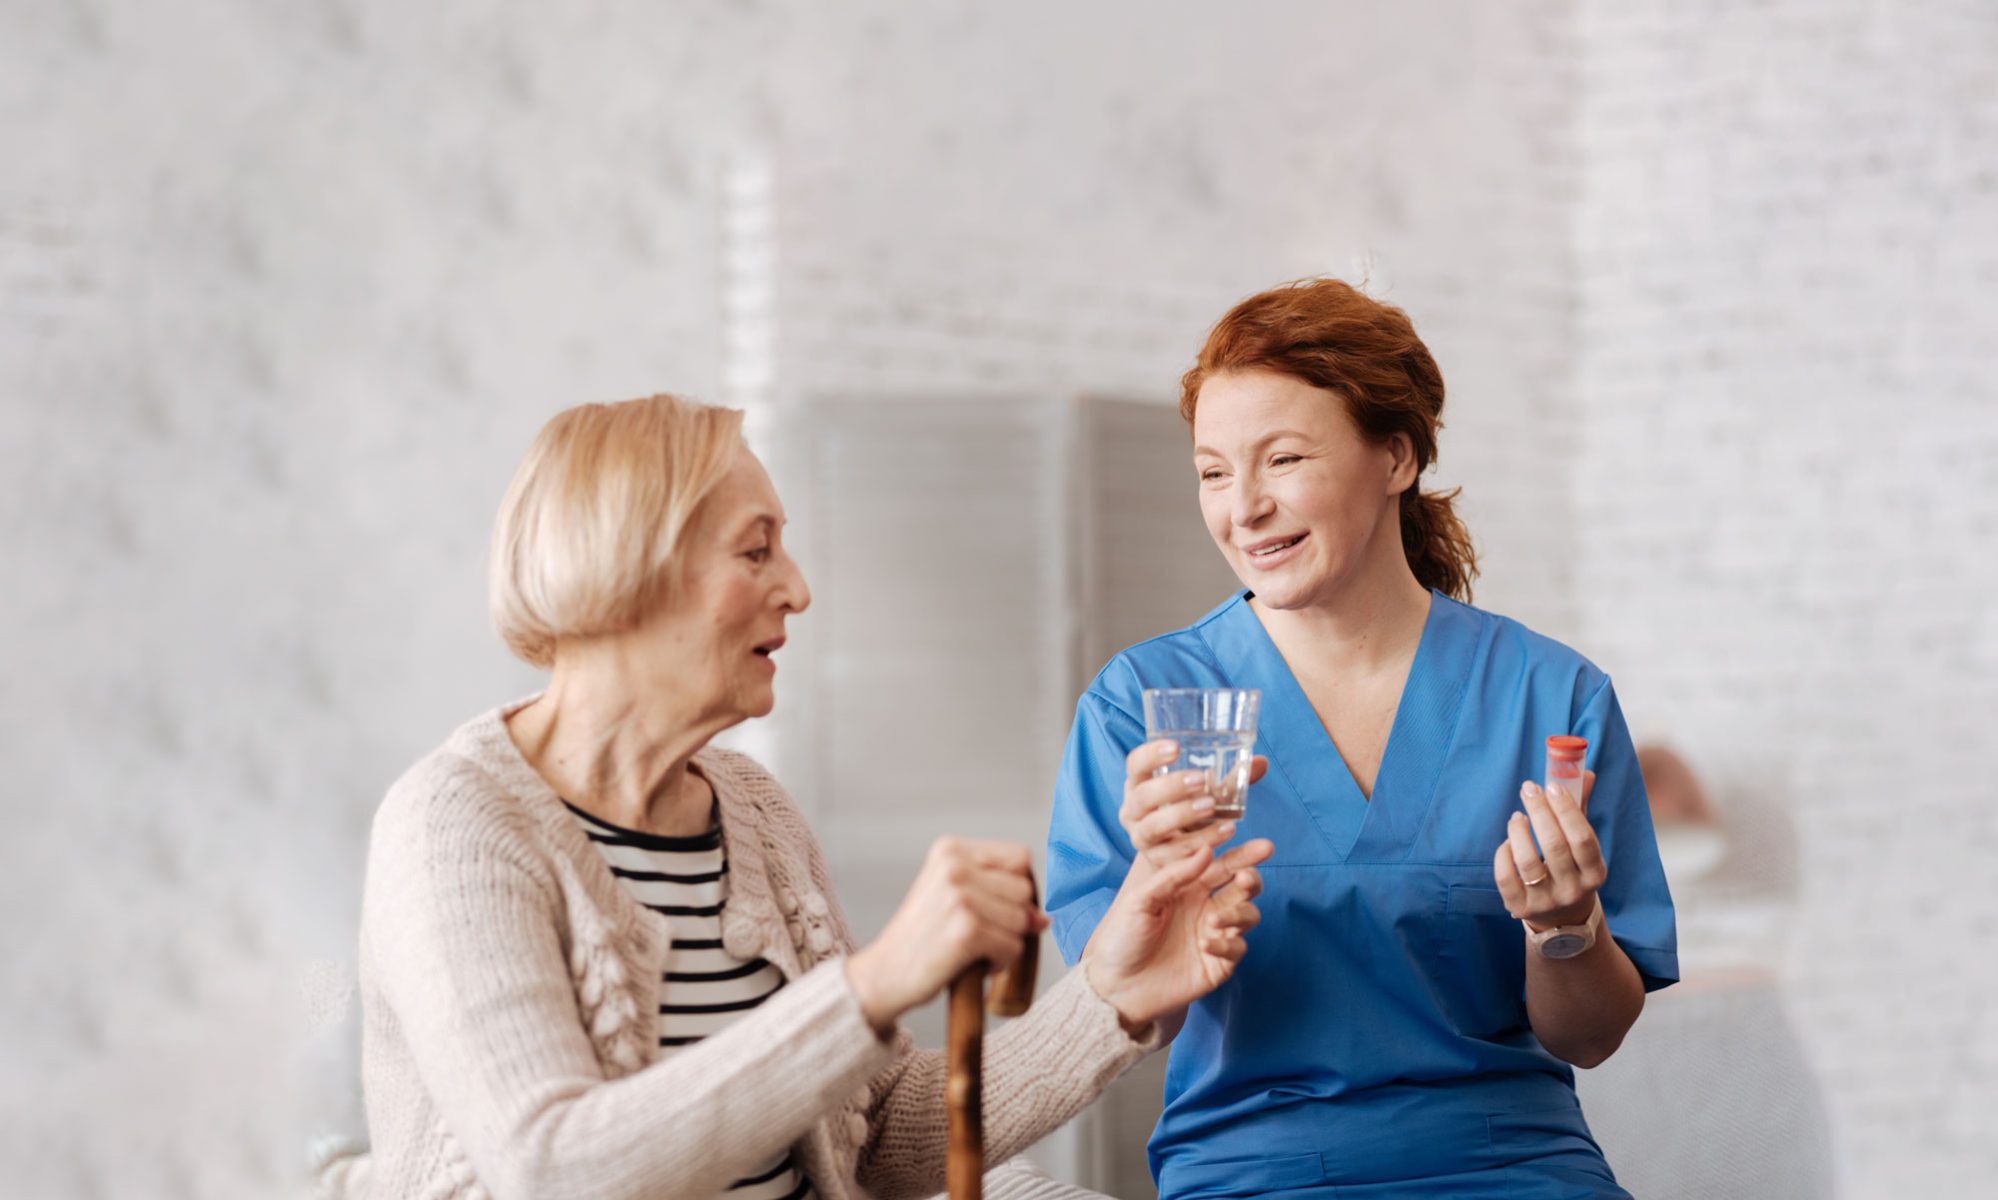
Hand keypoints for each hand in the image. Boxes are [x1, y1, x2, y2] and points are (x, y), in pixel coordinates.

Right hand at [845, 837, 1046, 1034]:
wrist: (884, 974)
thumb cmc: (922, 938)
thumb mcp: (952, 899)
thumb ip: (997, 895)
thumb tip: (1043, 917)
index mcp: (950, 849)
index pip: (1020, 857)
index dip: (1018, 887)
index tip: (998, 909)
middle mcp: (954, 866)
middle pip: (1024, 890)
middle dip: (1012, 919)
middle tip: (979, 935)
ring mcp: (960, 897)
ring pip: (1022, 920)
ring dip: (1006, 943)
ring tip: (974, 950)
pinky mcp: (966, 930)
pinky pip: (1013, 947)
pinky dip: (1001, 964)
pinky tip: (974, 965)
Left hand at [1083, 826, 1273, 1031]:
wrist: (1116, 985)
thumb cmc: (1124, 938)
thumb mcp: (1141, 899)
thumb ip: (1173, 875)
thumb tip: (1206, 850)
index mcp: (1188, 887)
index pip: (1221, 865)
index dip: (1241, 854)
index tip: (1259, 844)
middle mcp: (1206, 907)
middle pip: (1242, 886)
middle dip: (1251, 877)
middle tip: (1247, 876)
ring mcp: (1215, 935)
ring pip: (1248, 915)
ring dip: (1239, 912)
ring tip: (1215, 919)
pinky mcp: (1219, 963)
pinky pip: (1237, 948)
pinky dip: (1226, 944)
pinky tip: (1206, 944)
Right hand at [1119, 739, 1269, 867]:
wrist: (1175, 849)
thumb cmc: (1188, 808)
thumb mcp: (1203, 792)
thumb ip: (1227, 779)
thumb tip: (1260, 762)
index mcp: (1139, 784)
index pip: (1135, 764)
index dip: (1151, 754)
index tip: (1176, 747)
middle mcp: (1132, 810)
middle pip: (1143, 797)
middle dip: (1171, 787)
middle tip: (1200, 779)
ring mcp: (1141, 837)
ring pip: (1154, 827)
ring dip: (1183, 816)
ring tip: (1213, 807)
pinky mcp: (1155, 861)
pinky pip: (1174, 854)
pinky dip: (1199, 843)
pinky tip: (1223, 832)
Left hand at [1493, 769, 1602, 929]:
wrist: (1561, 917)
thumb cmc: (1572, 868)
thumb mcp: (1582, 846)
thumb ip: (1581, 810)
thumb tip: (1586, 773)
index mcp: (1595, 873)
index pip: (1583, 838)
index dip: (1567, 809)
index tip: (1552, 785)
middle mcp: (1573, 890)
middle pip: (1554, 846)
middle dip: (1539, 811)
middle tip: (1528, 789)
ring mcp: (1545, 901)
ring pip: (1527, 861)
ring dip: (1519, 831)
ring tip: (1517, 816)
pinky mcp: (1520, 907)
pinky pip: (1505, 877)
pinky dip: (1503, 854)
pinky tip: (1508, 841)